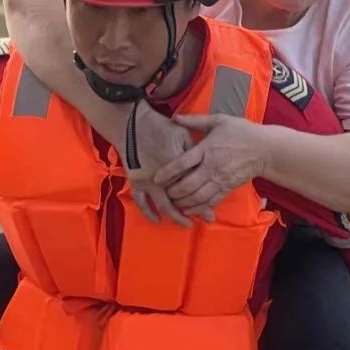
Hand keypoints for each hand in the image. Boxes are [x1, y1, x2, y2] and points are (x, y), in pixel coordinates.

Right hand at [120, 103, 203, 226]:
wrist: (133, 124)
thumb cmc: (161, 128)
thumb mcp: (183, 135)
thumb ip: (194, 153)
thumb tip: (205, 166)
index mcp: (177, 164)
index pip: (194, 184)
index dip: (206, 195)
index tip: (216, 205)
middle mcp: (163, 177)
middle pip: (182, 199)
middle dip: (196, 210)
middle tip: (207, 218)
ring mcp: (148, 182)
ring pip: (164, 205)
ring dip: (176, 216)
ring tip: (187, 224)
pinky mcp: (136, 182)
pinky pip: (141, 201)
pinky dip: (148, 212)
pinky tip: (157, 220)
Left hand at [153, 114, 267, 213]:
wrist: (265, 149)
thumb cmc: (242, 132)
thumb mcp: (219, 120)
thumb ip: (196, 121)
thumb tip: (176, 117)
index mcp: (207, 149)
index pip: (182, 163)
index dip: (167, 172)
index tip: (156, 177)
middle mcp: (211, 167)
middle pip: (187, 185)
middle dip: (173, 191)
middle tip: (164, 192)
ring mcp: (220, 180)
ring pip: (197, 197)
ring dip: (183, 202)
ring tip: (174, 201)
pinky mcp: (228, 188)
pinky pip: (210, 202)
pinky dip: (198, 207)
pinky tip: (190, 208)